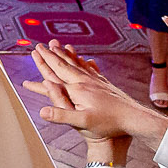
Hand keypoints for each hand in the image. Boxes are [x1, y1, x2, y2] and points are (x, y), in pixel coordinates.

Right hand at [22, 41, 167, 142]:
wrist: (133, 117)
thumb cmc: (109, 123)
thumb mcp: (83, 122)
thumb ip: (61, 115)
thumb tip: (41, 111)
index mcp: (77, 89)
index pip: (55, 73)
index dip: (44, 62)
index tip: (35, 51)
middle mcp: (85, 81)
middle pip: (64, 64)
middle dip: (52, 54)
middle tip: (41, 44)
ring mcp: (96, 81)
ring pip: (77, 64)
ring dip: (66, 55)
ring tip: (61, 46)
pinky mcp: (104, 84)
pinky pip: (90, 69)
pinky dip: (83, 62)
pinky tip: (85, 59)